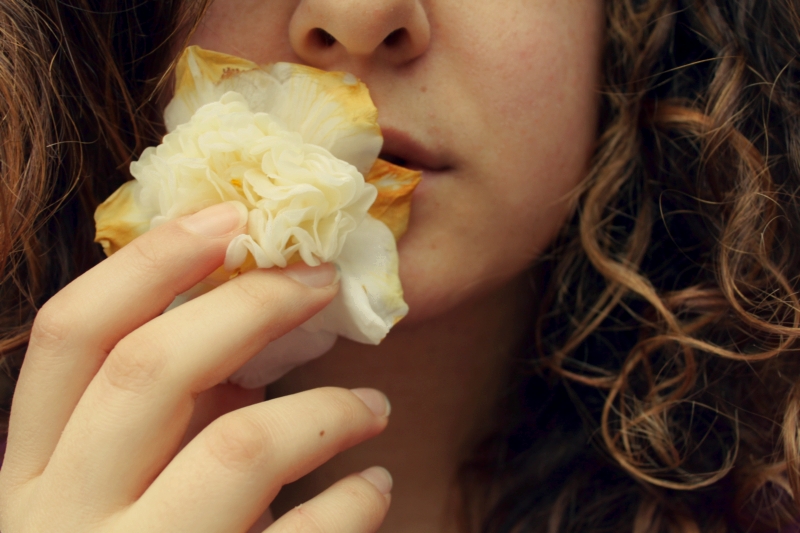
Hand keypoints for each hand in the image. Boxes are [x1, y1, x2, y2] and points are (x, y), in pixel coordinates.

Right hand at [0, 202, 390, 531]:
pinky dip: (352, 501)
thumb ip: (160, 411)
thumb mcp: (121, 484)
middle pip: (150, 369)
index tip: (231, 216)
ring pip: (236, 448)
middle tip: (322, 282)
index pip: (72, 334)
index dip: (150, 262)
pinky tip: (372, 487)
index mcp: (35, 473)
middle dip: (250, 307)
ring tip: (376, 405)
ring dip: (326, 409)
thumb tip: (243, 317)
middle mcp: (61, 522)